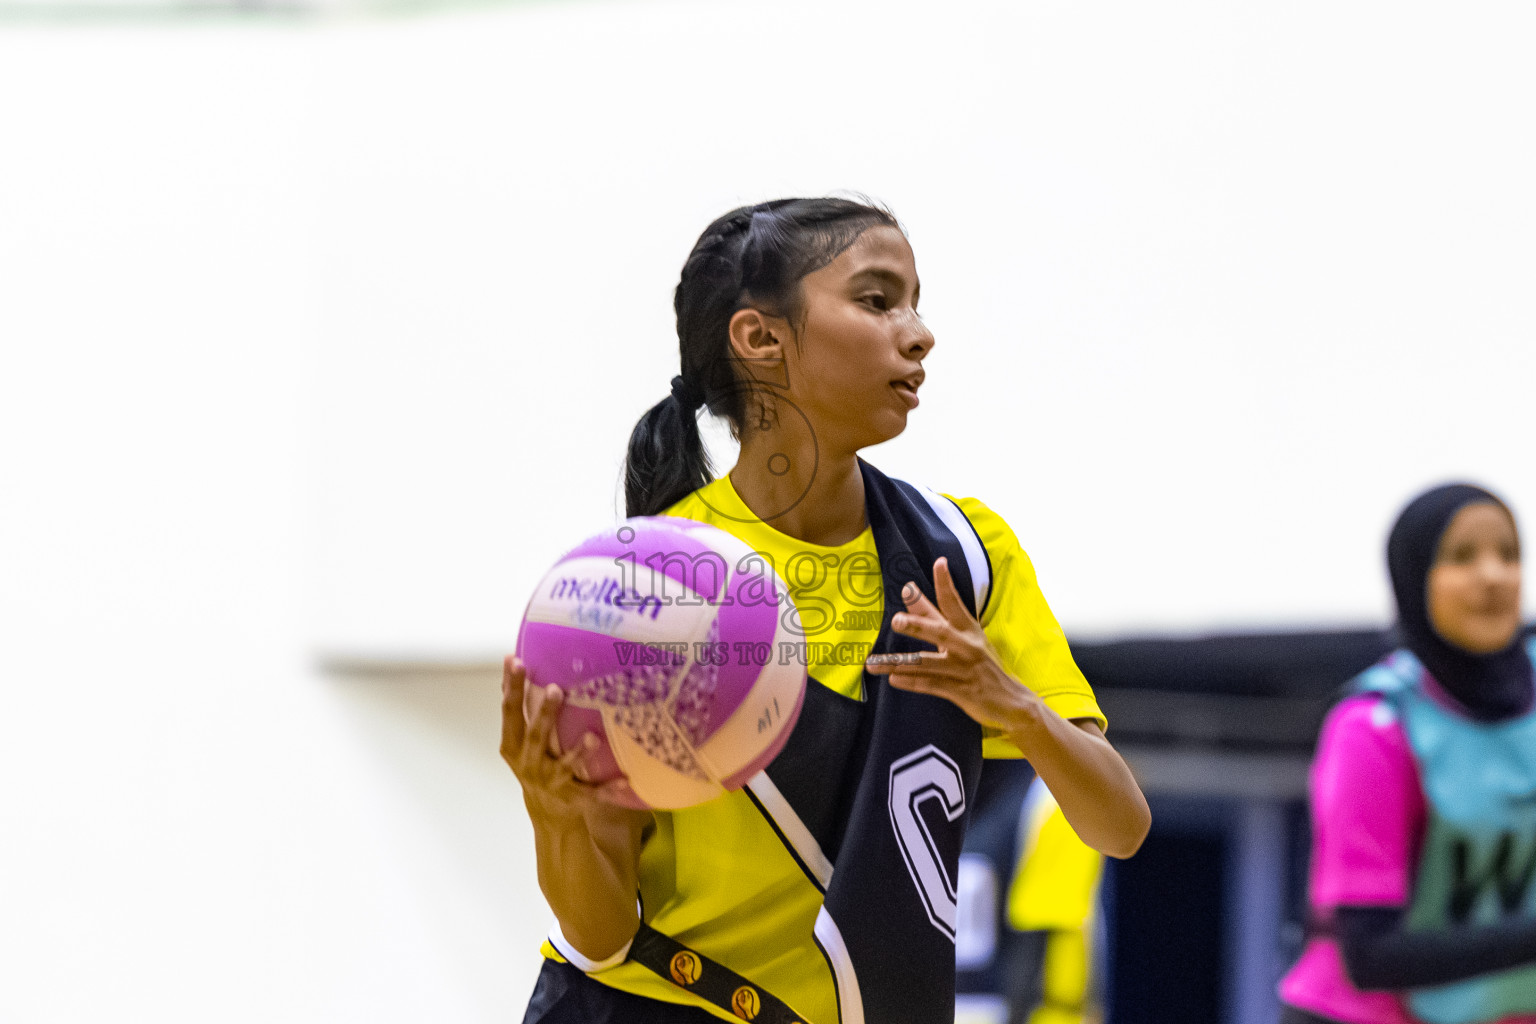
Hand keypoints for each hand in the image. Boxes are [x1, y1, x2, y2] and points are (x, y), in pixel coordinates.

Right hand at [500, 656, 637, 820]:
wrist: (547, 814)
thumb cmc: (533, 763)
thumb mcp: (517, 740)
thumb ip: (517, 706)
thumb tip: (511, 660)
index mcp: (514, 746)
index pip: (510, 712)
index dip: (511, 687)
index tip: (514, 661)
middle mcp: (529, 764)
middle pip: (535, 737)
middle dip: (544, 715)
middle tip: (554, 689)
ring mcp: (552, 782)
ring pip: (564, 766)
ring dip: (578, 753)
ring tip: (592, 737)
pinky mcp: (574, 798)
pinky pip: (593, 793)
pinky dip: (608, 789)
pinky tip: (625, 781)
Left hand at [865, 557, 1038, 731]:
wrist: (1012, 702)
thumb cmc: (983, 667)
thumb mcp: (966, 639)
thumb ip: (936, 619)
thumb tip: (909, 596)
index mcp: (969, 629)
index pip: (955, 602)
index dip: (946, 583)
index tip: (939, 562)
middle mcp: (967, 646)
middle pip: (939, 632)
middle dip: (917, 625)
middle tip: (896, 620)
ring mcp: (963, 669)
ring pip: (926, 663)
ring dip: (899, 662)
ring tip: (874, 663)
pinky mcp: (961, 691)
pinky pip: (931, 685)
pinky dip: (911, 683)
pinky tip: (894, 680)